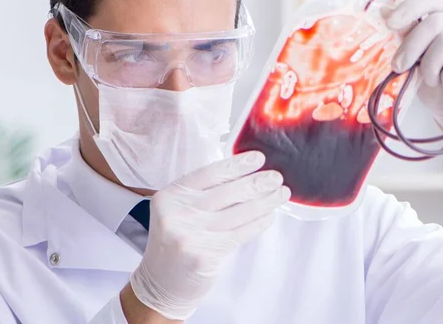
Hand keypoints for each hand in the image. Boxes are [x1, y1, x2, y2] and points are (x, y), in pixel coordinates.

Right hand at [128, 151, 289, 320]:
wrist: (160, 284)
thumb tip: (244, 175)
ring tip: (281, 193)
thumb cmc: (176, 241)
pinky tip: (269, 215)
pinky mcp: (204, 256)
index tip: (258, 158)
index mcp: (170, 196)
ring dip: (264, 202)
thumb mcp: (178, 211)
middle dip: (256, 183)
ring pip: (237, 213)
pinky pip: (240, 234)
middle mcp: (177, 214)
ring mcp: (190, 236)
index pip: (208, 174)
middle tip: (276, 177)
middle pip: (226, 192)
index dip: (236, 165)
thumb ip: (203, 194)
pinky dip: (258, 223)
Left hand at [385, 0, 442, 148]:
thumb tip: (384, 11)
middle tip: (398, 67)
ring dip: (430, 66)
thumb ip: (407, 37)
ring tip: (431, 81)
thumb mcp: (416, 62)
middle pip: (436, 22)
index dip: (410, 7)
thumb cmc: (438, 88)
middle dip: (411, 46)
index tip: (390, 23)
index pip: (432, 0)